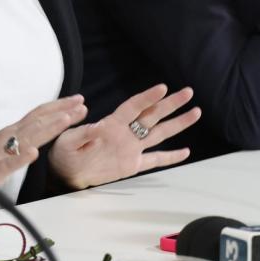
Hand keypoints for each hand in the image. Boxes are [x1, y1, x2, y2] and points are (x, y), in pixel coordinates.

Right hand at [0, 95, 86, 203]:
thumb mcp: (4, 147)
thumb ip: (22, 139)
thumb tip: (42, 134)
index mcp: (12, 133)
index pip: (39, 115)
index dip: (59, 107)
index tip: (78, 101)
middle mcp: (8, 137)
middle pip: (38, 121)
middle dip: (61, 112)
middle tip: (82, 104)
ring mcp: (0, 153)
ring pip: (27, 137)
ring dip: (47, 127)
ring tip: (66, 119)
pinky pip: (7, 163)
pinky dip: (20, 158)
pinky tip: (32, 153)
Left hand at [49, 84, 201, 189]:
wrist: (66, 172)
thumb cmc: (64, 152)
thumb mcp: (68, 141)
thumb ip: (81, 134)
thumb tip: (95, 127)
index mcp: (111, 124)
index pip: (134, 107)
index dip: (148, 97)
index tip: (162, 88)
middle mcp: (125, 133)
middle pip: (153, 115)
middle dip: (171, 104)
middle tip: (188, 92)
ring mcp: (131, 148)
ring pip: (159, 133)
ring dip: (177, 123)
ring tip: (195, 112)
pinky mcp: (132, 165)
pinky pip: (155, 160)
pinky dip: (170, 157)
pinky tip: (185, 152)